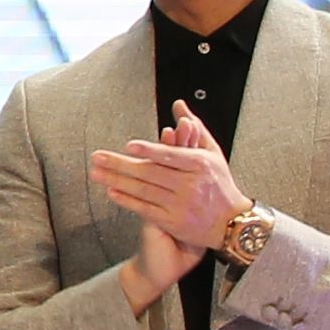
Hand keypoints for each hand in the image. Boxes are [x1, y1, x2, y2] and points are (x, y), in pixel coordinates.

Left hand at [87, 106, 253, 297]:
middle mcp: (190, 185)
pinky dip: (127, 201)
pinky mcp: (173, 222)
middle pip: (151, 173)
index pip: (171, 156)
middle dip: (120, 165)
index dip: (149, 150)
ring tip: (97, 173)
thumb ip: (194, 128)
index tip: (129, 145)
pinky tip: (112, 192)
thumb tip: (179, 105)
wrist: (232, 224)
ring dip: (117, 181)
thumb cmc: (219, 185)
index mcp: (200, 165)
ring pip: (144, 191)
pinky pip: (146, 209)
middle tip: (98, 157)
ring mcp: (181, 205)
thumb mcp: (213, 153)